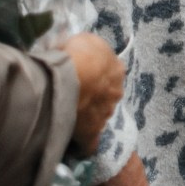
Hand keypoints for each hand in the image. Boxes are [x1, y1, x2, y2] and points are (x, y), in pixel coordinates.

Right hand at [59, 34, 124, 152]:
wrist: (72, 76)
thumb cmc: (78, 53)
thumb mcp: (83, 41)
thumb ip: (84, 49)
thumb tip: (77, 52)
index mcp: (117, 70)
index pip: (109, 74)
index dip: (94, 76)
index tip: (82, 77)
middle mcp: (116, 92)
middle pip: (105, 97)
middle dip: (92, 97)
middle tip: (73, 97)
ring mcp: (105, 114)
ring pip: (97, 117)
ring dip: (85, 116)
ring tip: (67, 116)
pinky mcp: (92, 133)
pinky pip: (89, 143)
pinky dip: (83, 144)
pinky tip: (74, 145)